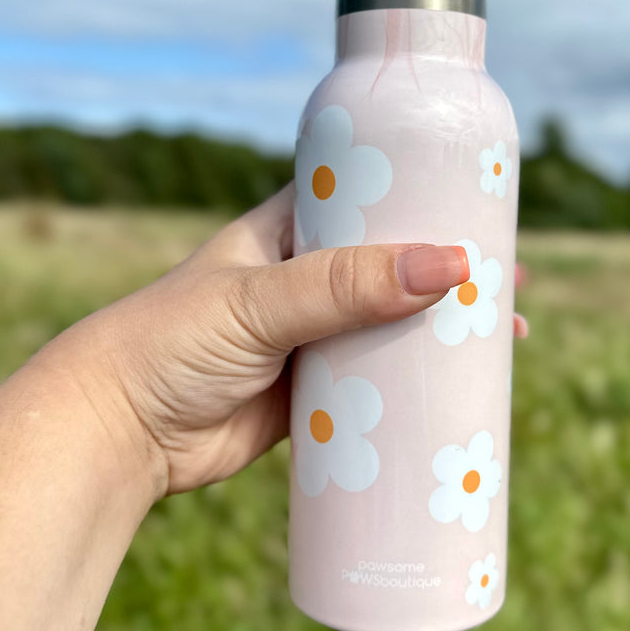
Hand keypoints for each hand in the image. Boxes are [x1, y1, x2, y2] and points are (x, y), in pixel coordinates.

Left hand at [53, 184, 473, 501]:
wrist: (116, 432)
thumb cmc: (169, 342)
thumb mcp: (260, 301)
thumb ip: (345, 285)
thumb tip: (449, 265)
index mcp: (286, 232)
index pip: (367, 198)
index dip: (425, 200)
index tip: (485, 207)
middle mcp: (302, 282)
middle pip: (391, 269)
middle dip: (449, 275)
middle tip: (514, 281)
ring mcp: (308, 341)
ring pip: (389, 331)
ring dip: (440, 335)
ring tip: (504, 339)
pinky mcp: (309, 400)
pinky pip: (375, 391)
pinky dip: (413, 393)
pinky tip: (458, 398)